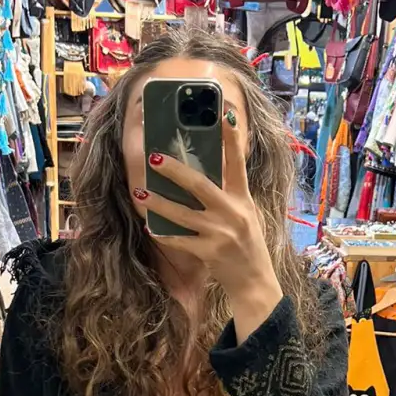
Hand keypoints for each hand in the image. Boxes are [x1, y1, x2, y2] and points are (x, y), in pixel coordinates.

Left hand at [137, 106, 281, 331]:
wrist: (255, 282)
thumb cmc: (249, 245)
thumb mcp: (246, 214)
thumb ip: (230, 194)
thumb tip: (209, 170)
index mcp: (243, 200)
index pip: (237, 163)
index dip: (231, 138)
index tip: (224, 112)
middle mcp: (232, 213)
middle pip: (200, 185)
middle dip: (175, 171)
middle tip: (155, 157)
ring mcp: (219, 234)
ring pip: (182, 214)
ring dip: (158, 203)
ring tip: (140, 192)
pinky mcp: (209, 253)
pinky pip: (180, 241)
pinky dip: (164, 234)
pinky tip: (149, 226)